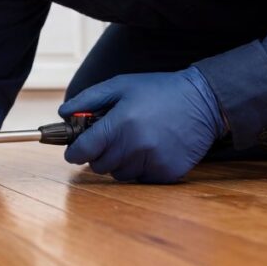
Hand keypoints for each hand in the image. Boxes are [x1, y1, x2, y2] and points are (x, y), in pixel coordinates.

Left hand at [58, 66, 225, 183]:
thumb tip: (63, 114)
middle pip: (99, 166)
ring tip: (133, 142)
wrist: (203, 102)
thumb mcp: (121, 85)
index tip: (74, 151)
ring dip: (119, 163)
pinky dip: (140, 169)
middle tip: (110, 140)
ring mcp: (152, 162)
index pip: (83, 150)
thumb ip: (88, 99)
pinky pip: (140, 179)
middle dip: (99, 155)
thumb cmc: (158, 91)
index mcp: (120, 124)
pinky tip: (150, 150)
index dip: (74, 152)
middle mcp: (135, 146)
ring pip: (119, 175)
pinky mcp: (167, 173)